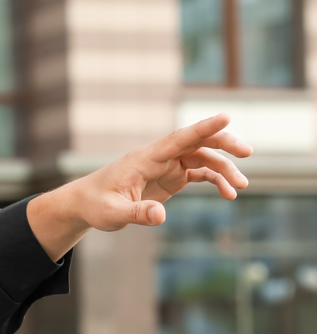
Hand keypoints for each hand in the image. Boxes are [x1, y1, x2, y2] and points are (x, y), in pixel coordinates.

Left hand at [28, 113, 253, 260]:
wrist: (86, 205)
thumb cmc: (96, 205)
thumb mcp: (112, 214)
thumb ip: (136, 214)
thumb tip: (161, 217)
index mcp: (144, 158)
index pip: (178, 138)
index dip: (202, 128)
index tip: (226, 116)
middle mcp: (158, 157)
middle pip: (196, 143)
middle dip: (223, 144)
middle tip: (248, 152)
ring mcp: (166, 166)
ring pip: (202, 158)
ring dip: (224, 169)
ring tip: (240, 188)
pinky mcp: (170, 177)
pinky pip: (199, 173)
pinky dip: (215, 180)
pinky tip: (229, 194)